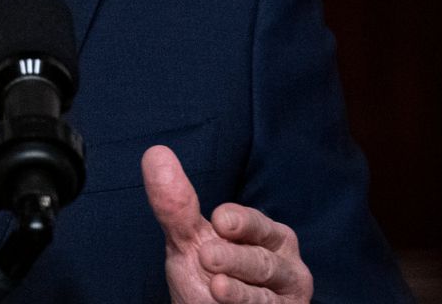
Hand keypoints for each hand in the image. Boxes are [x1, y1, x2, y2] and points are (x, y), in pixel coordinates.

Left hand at [142, 145, 311, 303]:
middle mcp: (285, 265)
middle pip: (262, 259)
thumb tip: (155, 153)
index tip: (219, 220)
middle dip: (234, 258)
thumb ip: (176, 206)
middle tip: (207, 256)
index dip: (239, 222)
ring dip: (239, 291)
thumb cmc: (206, 278)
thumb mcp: (189, 242)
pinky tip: (221, 301)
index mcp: (269, 236)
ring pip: (266, 293)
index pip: (256, 225)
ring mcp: (285, 297)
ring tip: (215, 286)